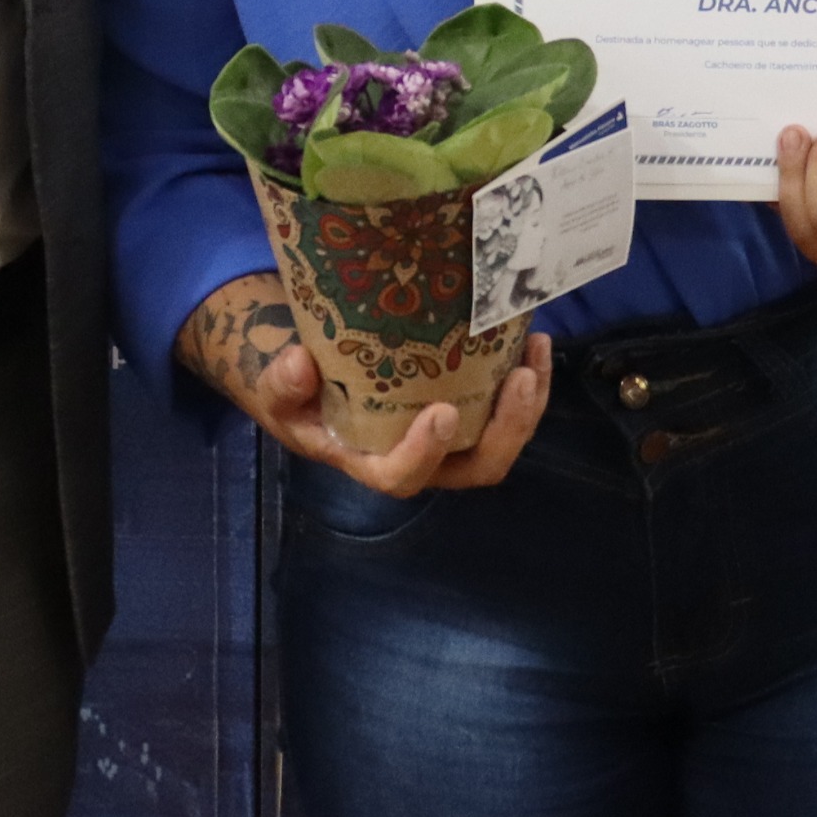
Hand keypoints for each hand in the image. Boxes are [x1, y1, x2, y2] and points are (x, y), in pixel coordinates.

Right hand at [178, 271, 552, 498]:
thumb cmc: (300, 398)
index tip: (441, 413)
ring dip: (528, 404)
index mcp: (373, 461)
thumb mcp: (280, 393)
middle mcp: (422, 459)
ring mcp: (451, 440)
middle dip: (506, 430)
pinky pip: (506, 410)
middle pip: (476, 467)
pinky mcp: (469, 412)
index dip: (424, 453)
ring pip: (501, 441)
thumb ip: (283, 385)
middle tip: (519, 379)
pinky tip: (531, 340)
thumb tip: (299, 363)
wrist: (316, 389)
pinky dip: (526, 381)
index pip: (403, 476)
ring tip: (536, 351)